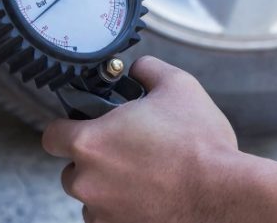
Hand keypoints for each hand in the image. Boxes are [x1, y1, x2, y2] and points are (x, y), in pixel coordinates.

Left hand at [42, 56, 238, 222]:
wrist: (225, 195)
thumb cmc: (200, 143)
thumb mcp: (177, 86)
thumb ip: (148, 70)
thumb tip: (138, 69)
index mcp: (90, 142)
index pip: (51, 136)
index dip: (67, 128)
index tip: (85, 126)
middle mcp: (87, 182)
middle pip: (71, 169)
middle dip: (93, 160)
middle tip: (126, 149)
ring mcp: (102, 213)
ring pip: (92, 197)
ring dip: (108, 186)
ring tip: (145, 175)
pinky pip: (110, 218)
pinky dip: (124, 208)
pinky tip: (151, 195)